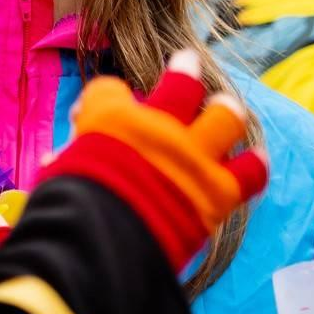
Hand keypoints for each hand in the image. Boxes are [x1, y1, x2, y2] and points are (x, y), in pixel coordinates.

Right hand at [42, 51, 267, 270]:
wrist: (104, 248)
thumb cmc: (69, 210)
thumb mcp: (57, 178)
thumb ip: (65, 163)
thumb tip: (57, 160)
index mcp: (112, 119)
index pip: (109, 90)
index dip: (102, 99)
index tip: (93, 111)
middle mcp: (159, 128)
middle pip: (182, 84)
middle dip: (185, 72)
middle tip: (187, 64)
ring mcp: (194, 157)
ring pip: (225, 117)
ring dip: (226, 112)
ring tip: (225, 108)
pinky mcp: (218, 192)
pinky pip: (249, 172)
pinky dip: (253, 165)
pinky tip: (256, 158)